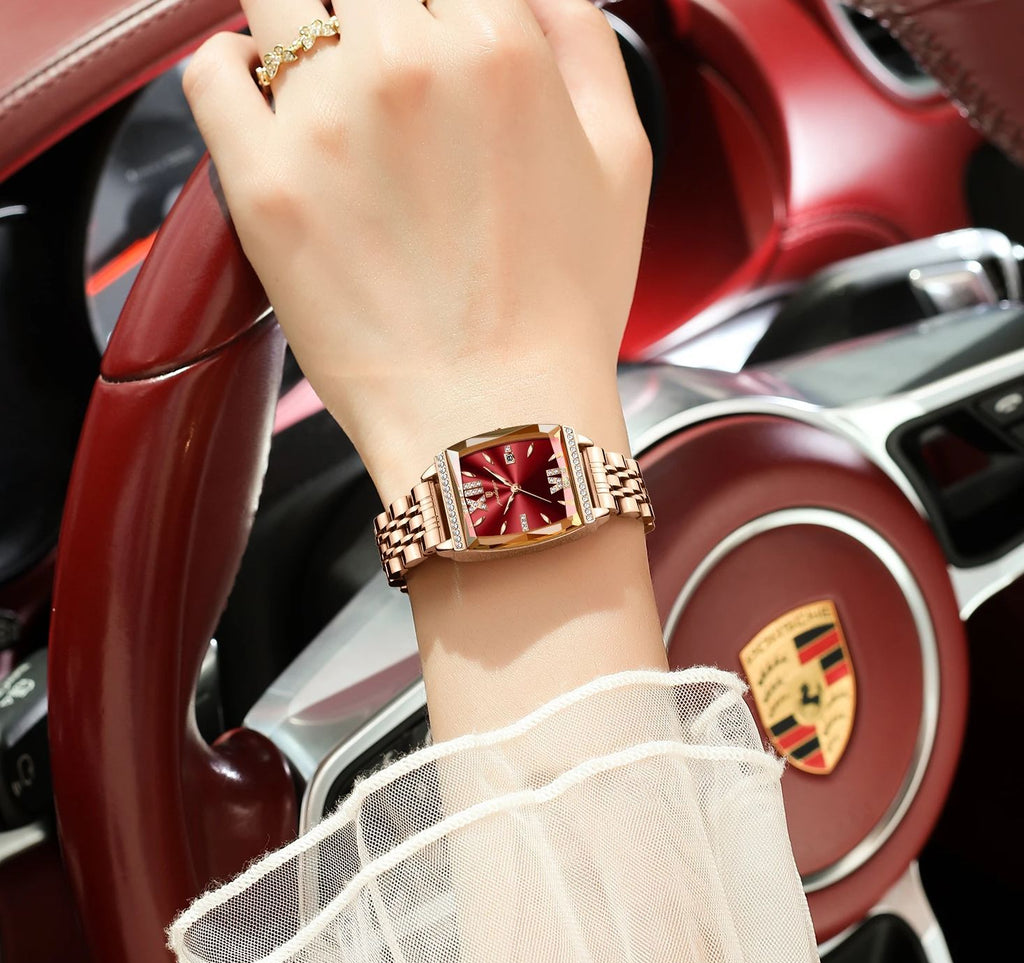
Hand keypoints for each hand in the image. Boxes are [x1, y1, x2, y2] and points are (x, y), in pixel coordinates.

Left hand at [183, 0, 651, 499]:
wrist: (497, 415)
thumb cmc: (563, 308)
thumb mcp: (624, 159)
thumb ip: (583, 40)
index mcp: (499, 47)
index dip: (441, 7)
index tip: (432, 37)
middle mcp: (407, 64)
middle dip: (373, 12)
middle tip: (379, 60)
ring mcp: (325, 121)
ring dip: (296, 16)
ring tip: (314, 62)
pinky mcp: (262, 183)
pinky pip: (209, 72)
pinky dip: (227, 63)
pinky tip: (256, 87)